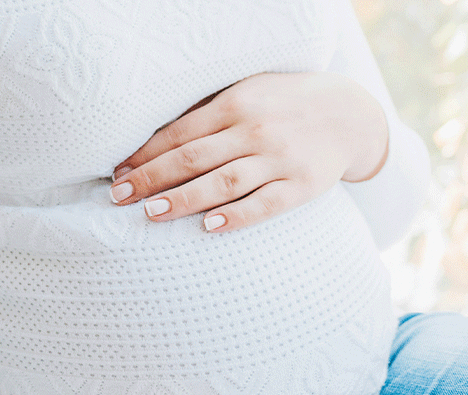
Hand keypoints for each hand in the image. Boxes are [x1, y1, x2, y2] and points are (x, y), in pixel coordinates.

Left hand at [109, 72, 388, 232]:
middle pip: (193, 158)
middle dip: (152, 178)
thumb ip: (208, 115)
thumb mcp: (247, 95)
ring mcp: (279, 158)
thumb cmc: (283, 105)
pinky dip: (237, 216)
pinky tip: (209, 226)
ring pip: (223, 182)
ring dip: (184, 198)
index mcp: (235, 105)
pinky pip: (265, 204)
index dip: (145, 155)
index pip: (179, 134)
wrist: (349, 114)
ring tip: (151, 212)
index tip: (118, 175)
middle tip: (120, 197)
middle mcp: (254, 130)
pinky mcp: (301, 185)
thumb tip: (155, 143)